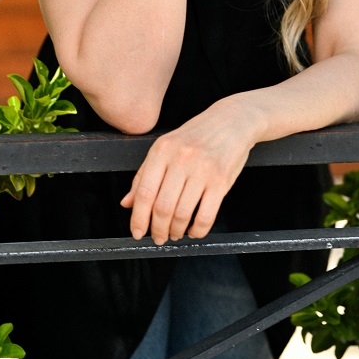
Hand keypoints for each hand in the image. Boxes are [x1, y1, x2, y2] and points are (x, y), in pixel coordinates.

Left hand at [120, 97, 257, 244]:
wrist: (232, 121)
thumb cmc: (197, 135)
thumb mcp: (166, 147)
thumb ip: (144, 175)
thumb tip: (127, 203)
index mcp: (162, 150)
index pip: (144, 192)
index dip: (138, 218)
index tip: (137, 232)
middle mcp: (181, 158)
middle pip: (162, 207)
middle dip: (158, 230)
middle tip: (158, 237)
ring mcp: (202, 169)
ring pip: (182, 214)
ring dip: (176, 231)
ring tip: (176, 233)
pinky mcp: (221, 180)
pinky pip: (206, 216)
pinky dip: (198, 230)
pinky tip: (194, 230)